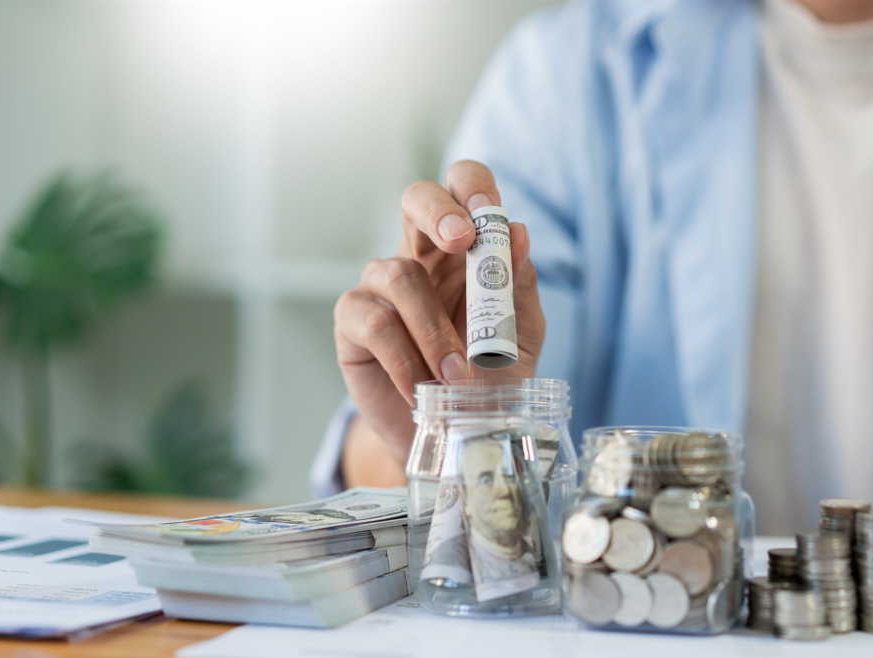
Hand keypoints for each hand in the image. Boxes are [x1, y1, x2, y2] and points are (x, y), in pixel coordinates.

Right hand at [333, 160, 544, 464]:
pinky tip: (423, 390)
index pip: (462, 190)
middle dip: (437, 210)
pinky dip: (406, 361)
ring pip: (399, 275)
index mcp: (465, 250)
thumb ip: (519, 287)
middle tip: (461, 240)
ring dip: (435, 329)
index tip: (488, 212)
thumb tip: (519, 231)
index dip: (471, 187)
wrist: (457, 437)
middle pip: (415, 198)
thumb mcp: (519, 336)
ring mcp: (380, 287)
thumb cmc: (491, 380)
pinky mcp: (352, 325)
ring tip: (459, 376)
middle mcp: (420, 257)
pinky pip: (376, 326)